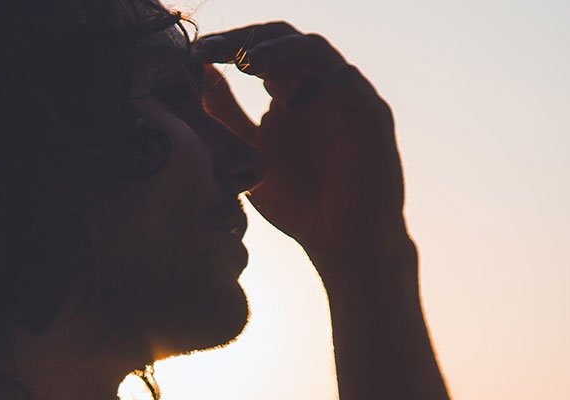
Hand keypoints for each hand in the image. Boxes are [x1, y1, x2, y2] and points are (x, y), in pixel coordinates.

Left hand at [194, 22, 409, 270]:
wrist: (344, 245)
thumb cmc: (299, 204)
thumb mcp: (248, 155)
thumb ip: (226, 115)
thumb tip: (200, 73)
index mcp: (291, 90)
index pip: (261, 48)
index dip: (229, 44)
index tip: (196, 52)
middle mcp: (320, 86)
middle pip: (286, 37)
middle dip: (248, 39)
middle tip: (214, 49)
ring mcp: (348, 97)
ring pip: (317, 50)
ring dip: (280, 51)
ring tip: (245, 63)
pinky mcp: (372, 114)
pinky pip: (346, 82)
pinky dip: (317, 85)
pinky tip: (287, 104)